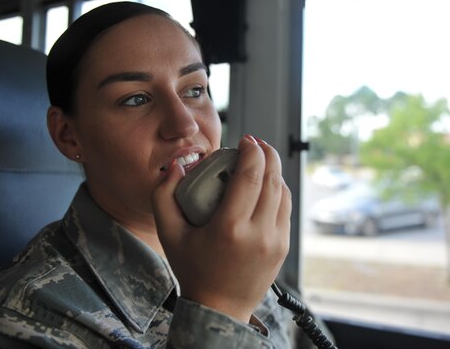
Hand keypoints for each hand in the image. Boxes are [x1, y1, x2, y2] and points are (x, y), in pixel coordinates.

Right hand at [152, 134, 290, 321]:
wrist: (219, 309)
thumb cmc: (193, 271)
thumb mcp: (168, 234)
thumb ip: (163, 196)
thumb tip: (176, 166)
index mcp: (231, 228)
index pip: (251, 176)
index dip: (252, 152)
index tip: (246, 140)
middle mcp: (259, 233)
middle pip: (273, 179)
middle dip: (268, 154)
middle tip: (256, 143)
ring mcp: (275, 241)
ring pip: (283, 193)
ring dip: (275, 171)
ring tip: (262, 159)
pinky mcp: (283, 246)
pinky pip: (286, 209)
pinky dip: (279, 190)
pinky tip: (267, 183)